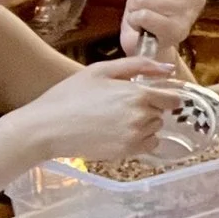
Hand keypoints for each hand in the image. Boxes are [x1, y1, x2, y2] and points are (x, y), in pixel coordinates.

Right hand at [15, 57, 182, 161]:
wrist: (45, 127)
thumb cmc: (69, 95)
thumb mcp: (101, 70)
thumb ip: (139, 65)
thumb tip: (169, 69)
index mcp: (137, 93)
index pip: (173, 98)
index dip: (163, 96)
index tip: (150, 96)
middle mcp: (141, 116)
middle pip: (161, 113)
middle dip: (148, 108)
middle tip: (120, 107)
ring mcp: (134, 136)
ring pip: (154, 128)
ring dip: (143, 124)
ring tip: (114, 120)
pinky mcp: (126, 152)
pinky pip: (148, 145)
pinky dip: (140, 140)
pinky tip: (118, 134)